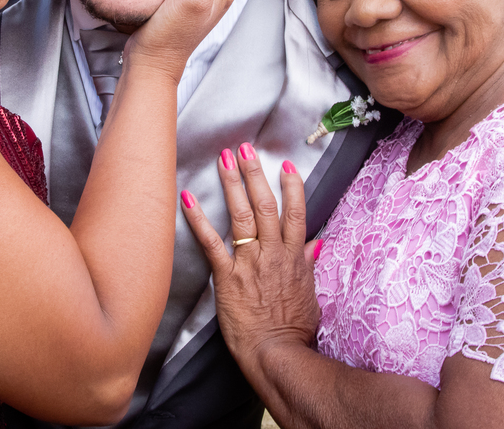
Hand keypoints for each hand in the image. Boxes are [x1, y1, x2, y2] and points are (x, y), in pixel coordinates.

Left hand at [180, 144, 319, 376]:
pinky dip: (199, 219)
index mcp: (294, 258)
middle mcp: (272, 254)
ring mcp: (249, 263)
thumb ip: (308, 266)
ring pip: (241, 215)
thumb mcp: (309, 295)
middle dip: (255, 173)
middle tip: (245, 147)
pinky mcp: (226, 277)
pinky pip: (211, 242)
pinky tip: (188, 197)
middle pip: (265, 205)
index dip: (292, 187)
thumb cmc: (293, 331)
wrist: (276, 354)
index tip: (286, 165)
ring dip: (232, 184)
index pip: (296, 213)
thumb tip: (315, 244)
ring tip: (224, 158)